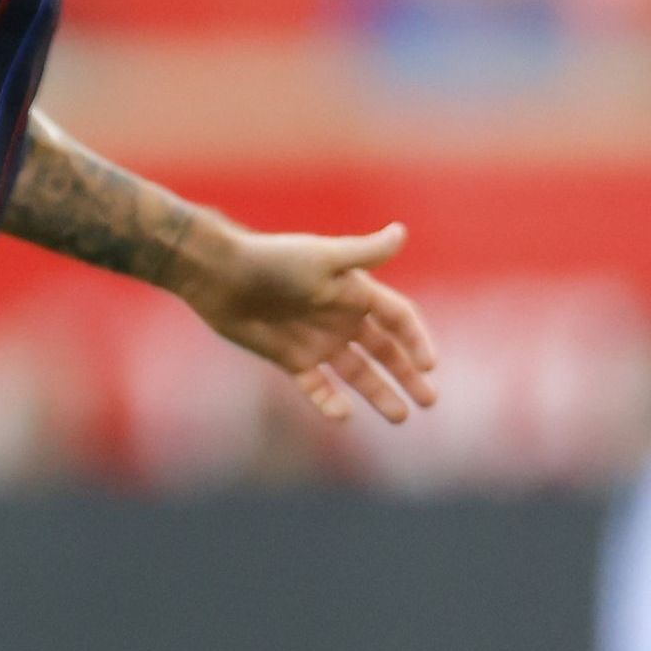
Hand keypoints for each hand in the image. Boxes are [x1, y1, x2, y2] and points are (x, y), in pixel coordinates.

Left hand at [194, 221, 439, 424]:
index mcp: (355, 291)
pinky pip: (317, 386)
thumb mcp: (322, 258)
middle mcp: (341, 317)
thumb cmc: (273, 261)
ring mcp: (317, 340)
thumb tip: (401, 233)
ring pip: (357, 373)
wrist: (220, 276)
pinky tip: (344, 416)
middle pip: (385, 351)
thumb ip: (364, 253)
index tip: (430, 366)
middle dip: (408, 375)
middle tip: (429, 402)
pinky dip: (330, 401)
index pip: (398, 319)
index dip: (416, 340)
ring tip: (400, 417)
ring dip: (379, 393)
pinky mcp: (291, 359)